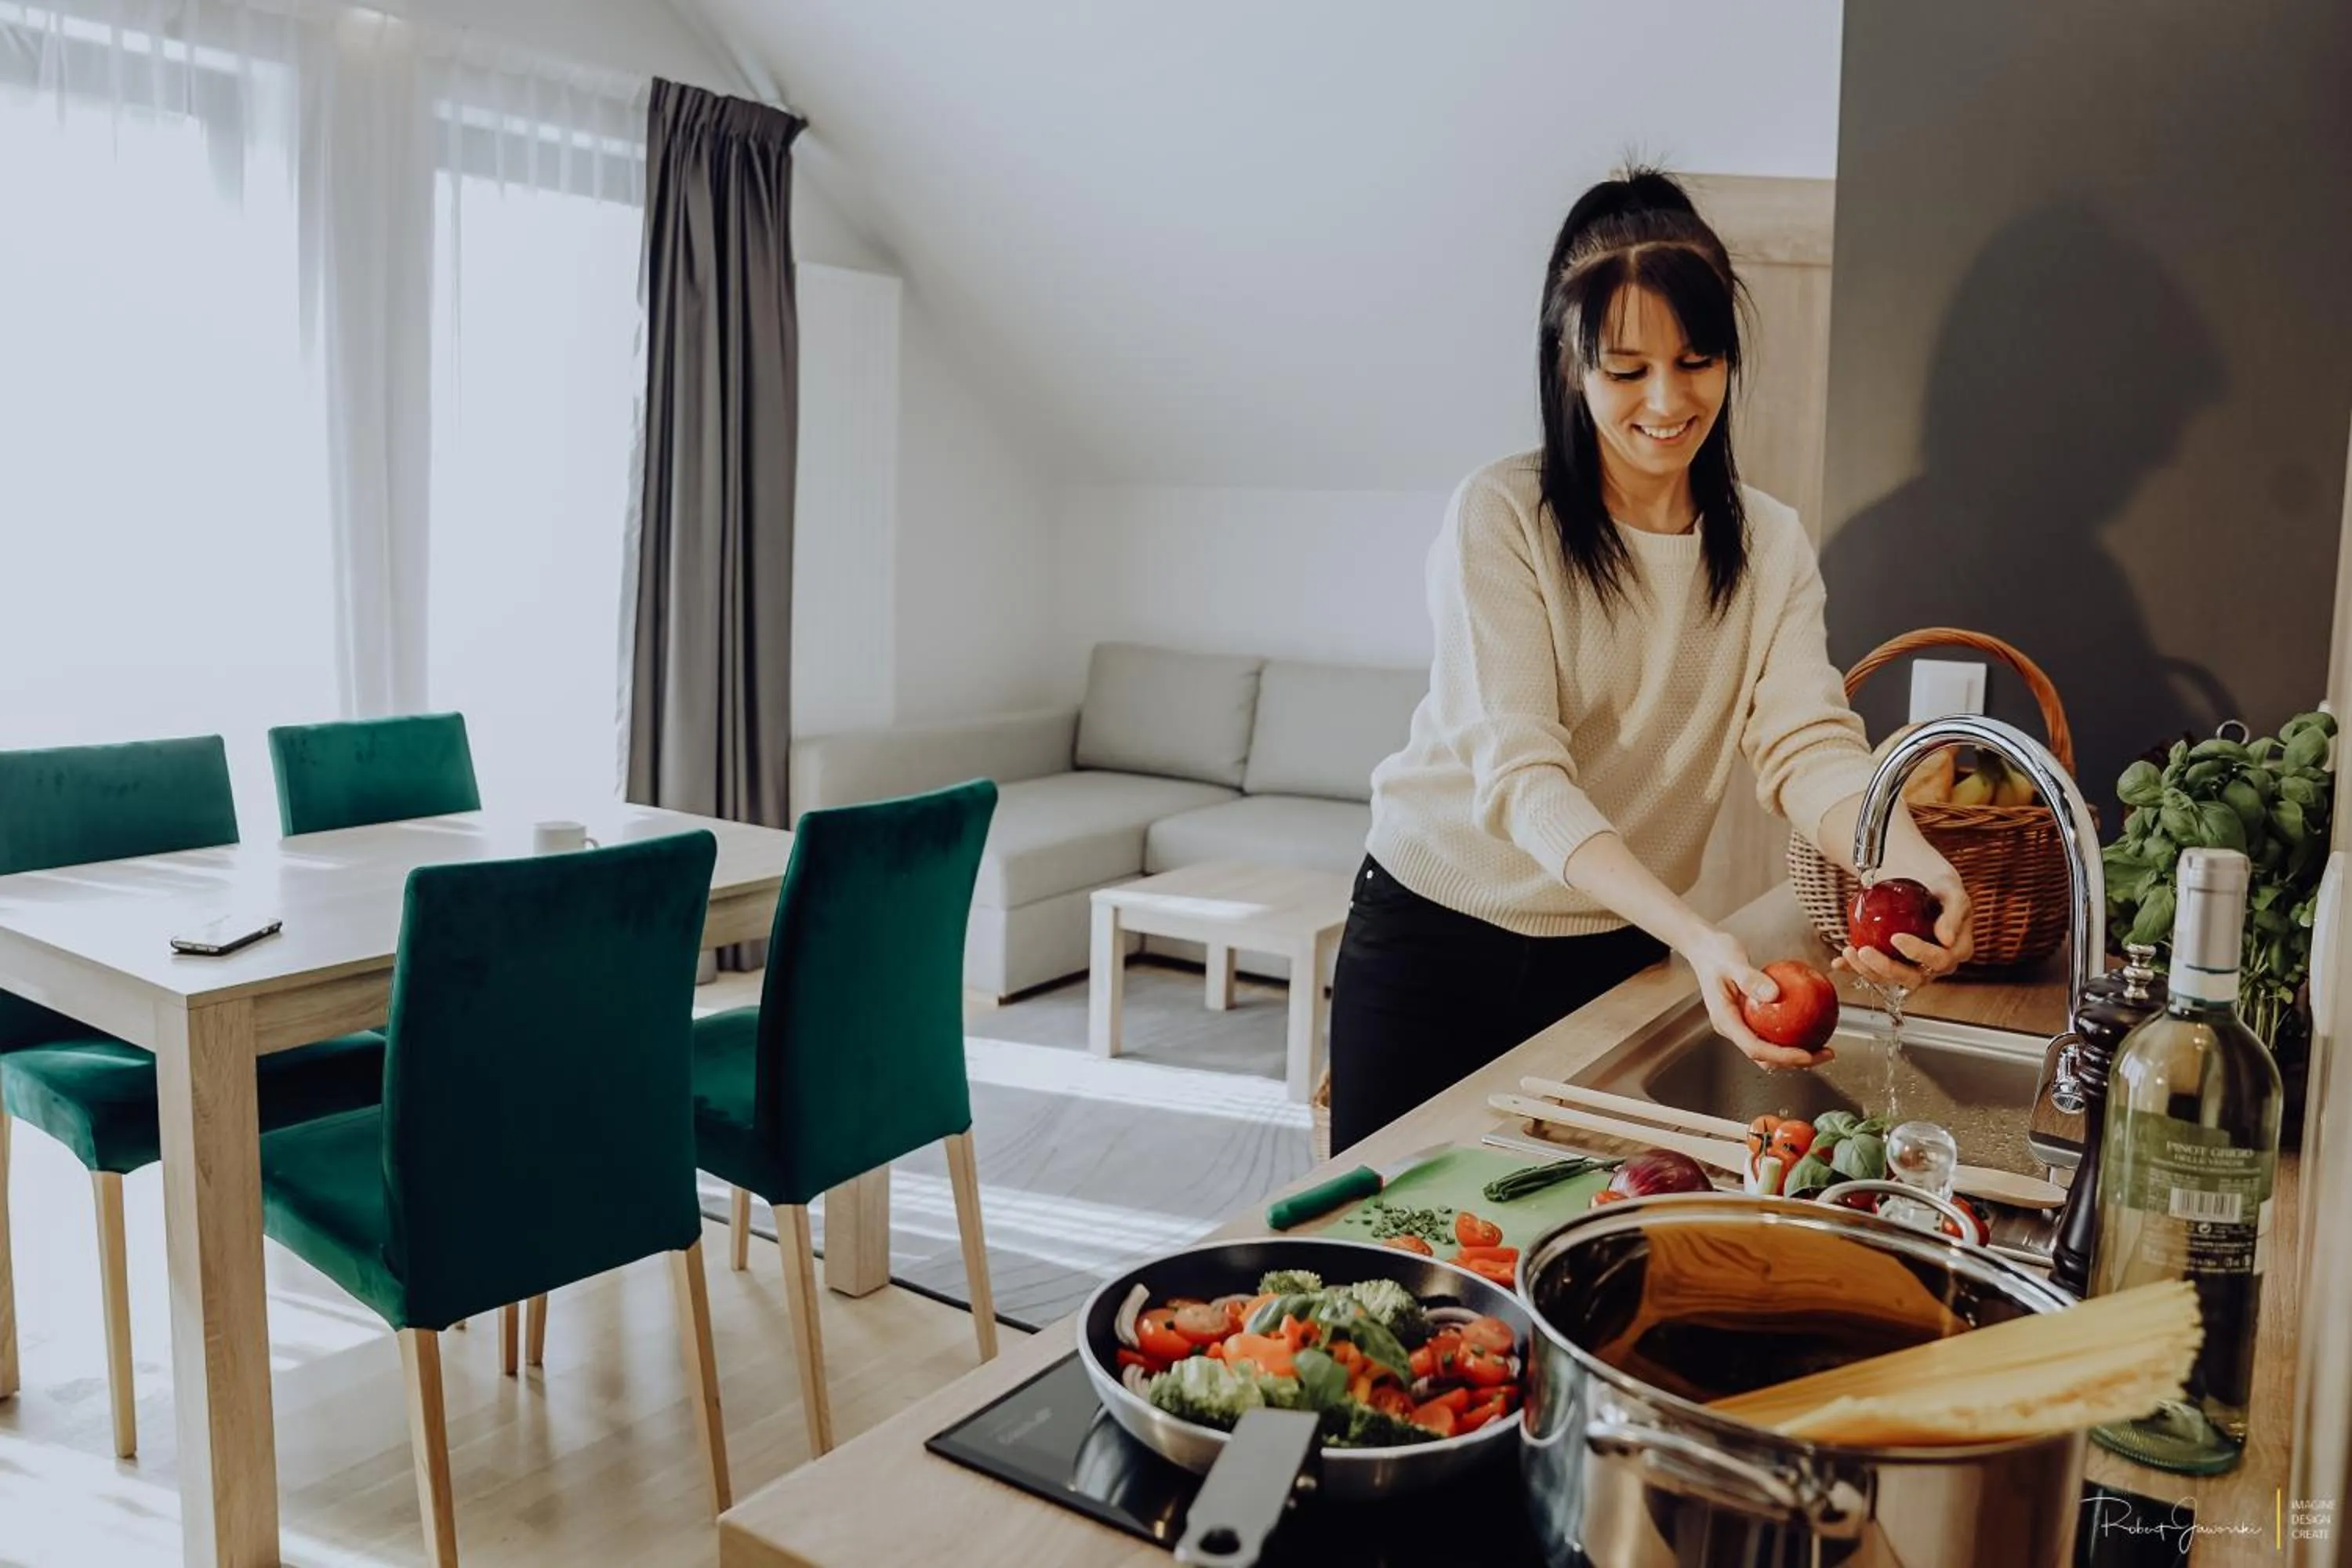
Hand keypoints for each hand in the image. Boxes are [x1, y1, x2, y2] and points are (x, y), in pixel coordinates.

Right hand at [1683, 927, 1835, 1069]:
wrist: (1705, 949)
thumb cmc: (1715, 953)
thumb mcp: (1732, 962)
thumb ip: (1751, 979)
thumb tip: (1775, 995)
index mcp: (1725, 1020)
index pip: (1754, 1048)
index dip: (1781, 1056)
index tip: (1806, 1054)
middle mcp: (1732, 1028)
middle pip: (1764, 1057)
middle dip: (1795, 1062)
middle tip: (1825, 1053)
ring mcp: (1740, 1026)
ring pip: (1769, 1050)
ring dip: (1795, 1054)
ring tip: (1822, 1047)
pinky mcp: (1748, 1020)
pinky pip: (1771, 1034)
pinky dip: (1791, 1037)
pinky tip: (1811, 1027)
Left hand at [1835, 863, 1973, 992]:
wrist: (1922, 884)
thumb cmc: (1940, 888)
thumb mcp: (1953, 893)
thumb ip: (1954, 913)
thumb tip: (1946, 939)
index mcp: (1956, 950)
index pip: (1939, 960)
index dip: (1918, 953)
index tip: (1897, 938)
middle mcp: (1935, 965)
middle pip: (1912, 977)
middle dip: (1887, 968)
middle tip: (1866, 952)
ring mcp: (1913, 967)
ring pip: (1891, 979)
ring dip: (1867, 970)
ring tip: (1850, 952)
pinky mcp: (1892, 964)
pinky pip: (1873, 972)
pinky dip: (1853, 969)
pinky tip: (1839, 963)